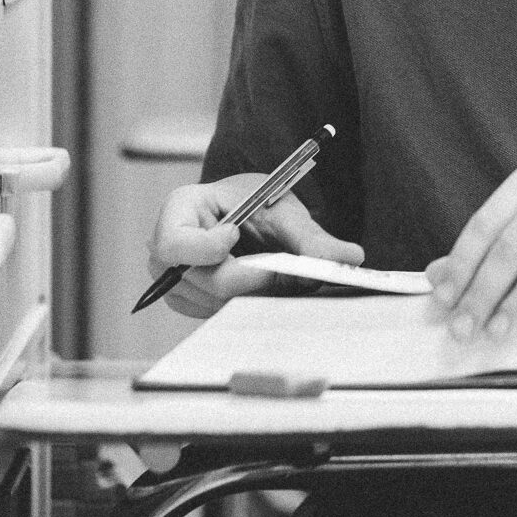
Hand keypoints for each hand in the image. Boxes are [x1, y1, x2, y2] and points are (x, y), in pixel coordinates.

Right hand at [147, 173, 364, 317]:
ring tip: (282, 271)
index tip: (236, 235)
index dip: (206, 247)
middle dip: (254, 278)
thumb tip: (351, 258)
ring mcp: (174, 281)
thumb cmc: (259, 202)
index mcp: (179, 210)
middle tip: (289, 269)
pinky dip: (250, 301)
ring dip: (257, 292)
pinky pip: (221, 313)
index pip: (173, 244)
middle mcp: (166, 251)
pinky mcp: (191, 303)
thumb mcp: (284, 210)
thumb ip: (312, 237)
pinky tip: (267, 284)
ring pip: (217, 304)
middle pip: (204, 281)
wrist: (253, 213)